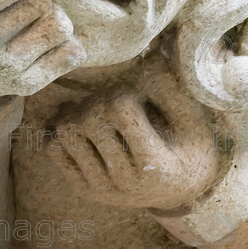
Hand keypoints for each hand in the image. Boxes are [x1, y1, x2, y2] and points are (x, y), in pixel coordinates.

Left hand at [48, 65, 225, 210]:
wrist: (182, 194)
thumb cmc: (191, 149)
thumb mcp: (194, 121)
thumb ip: (171, 90)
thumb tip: (147, 55)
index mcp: (154, 165)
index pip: (117, 109)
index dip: (122, 92)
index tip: (134, 96)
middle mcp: (123, 182)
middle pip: (87, 118)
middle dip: (98, 99)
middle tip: (113, 100)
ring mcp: (99, 188)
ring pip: (64, 132)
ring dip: (77, 113)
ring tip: (97, 111)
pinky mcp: (84, 188)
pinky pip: (53, 150)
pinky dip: (61, 130)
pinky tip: (83, 125)